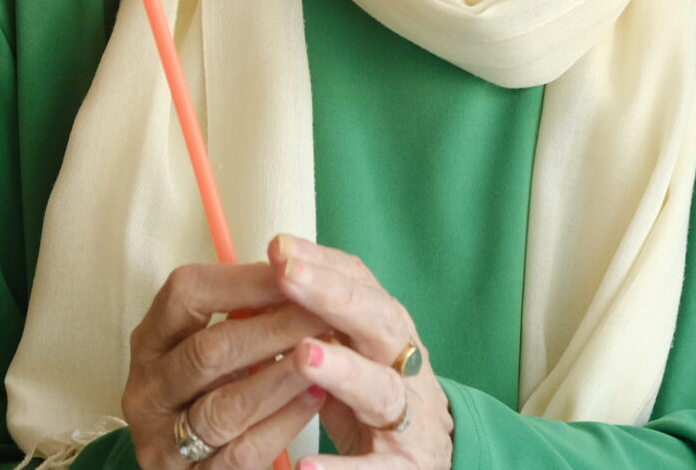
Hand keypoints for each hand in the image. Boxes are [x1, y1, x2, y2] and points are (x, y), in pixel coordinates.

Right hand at [123, 260, 332, 469]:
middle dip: (273, 329)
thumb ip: (242, 313)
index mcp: (150, 341)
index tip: (295, 271)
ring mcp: (162, 441)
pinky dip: (282, 423)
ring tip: (326, 357)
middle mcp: (146, 390)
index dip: (243, 280)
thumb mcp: (212, 347)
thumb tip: (297, 268)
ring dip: (281, 378)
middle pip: (208, 351)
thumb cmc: (213, 389)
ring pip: (224, 407)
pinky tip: (315, 399)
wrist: (192, 467)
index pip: (184, 294)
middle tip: (323, 314)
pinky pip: (241, 452)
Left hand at [269, 236, 452, 468]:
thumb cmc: (378, 397)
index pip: (363, 286)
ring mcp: (409, 418)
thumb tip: (267, 274)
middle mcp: (406, 366)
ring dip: (344, 371)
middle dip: (335, 297)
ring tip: (304, 356)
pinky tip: (306, 466)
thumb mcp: (355, 351)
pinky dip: (343, 468)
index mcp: (389, 333)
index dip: (323, 265)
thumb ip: (320, 319)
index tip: (279, 248)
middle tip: (288, 275)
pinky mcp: (404, 469)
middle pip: (379, 323)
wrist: (428, 460)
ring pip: (381, 390)